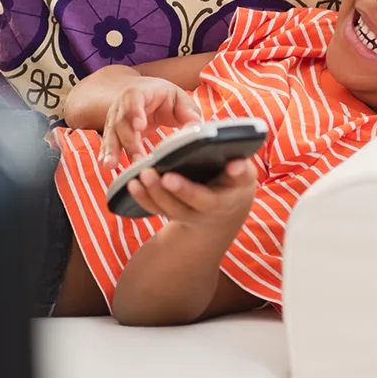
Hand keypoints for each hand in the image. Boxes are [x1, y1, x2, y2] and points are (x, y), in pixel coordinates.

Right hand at [100, 77, 201, 168]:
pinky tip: (106, 165)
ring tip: (111, 165)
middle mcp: (122, 106)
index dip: (135, 111)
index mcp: (139, 93)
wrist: (143, 94)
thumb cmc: (163, 97)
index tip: (139, 126)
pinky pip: (107, 143)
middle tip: (139, 159)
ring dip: (112, 151)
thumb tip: (196, 125)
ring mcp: (114, 119)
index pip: (134, 99)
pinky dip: (106, 154)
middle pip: (122, 122)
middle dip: (129, 142)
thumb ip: (187, 110)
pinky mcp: (112, 132)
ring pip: (111, 134)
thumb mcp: (178, 98)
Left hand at [125, 159, 257, 231]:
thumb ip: (242, 170)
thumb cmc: (235, 184)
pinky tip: (132, 183)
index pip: (210, 198)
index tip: (193, 173)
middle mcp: (203, 213)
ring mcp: (185, 215)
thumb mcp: (244, 177)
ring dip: (152, 194)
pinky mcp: (171, 212)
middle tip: (156, 174)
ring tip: (140, 176)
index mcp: (222, 202)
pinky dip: (142, 198)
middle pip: (184, 207)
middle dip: (173, 191)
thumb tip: (236, 162)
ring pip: (167, 209)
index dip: (195, 188)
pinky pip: (155, 208)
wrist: (226, 209)